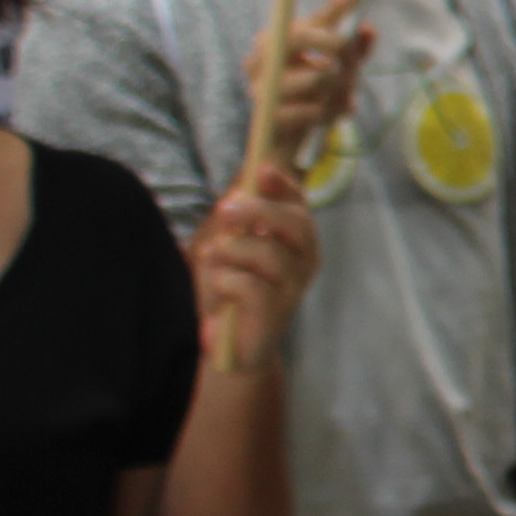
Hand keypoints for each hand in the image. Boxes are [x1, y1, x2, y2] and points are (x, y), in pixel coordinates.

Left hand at [191, 163, 316, 375]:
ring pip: (269, 254)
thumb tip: (234, 194)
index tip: (263, 169)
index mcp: (293, 240)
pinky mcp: (276, 313)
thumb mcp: (225, 248)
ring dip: (232, 251)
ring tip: (212, 258)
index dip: (284, 185)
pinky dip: (225, 281)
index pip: (299, 205)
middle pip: (296, 223)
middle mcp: (303, 261)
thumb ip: (232, 224)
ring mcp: (293, 287)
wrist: (226, 346)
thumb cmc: (226, 292)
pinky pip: (250, 286)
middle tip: (224, 209)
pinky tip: (218, 287)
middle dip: (259, 210)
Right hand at [260, 0, 370, 154]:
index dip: (334, 6)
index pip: (305, 15)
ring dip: (342, 86)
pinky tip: (331, 113)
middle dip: (339, 46)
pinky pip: (316, 109)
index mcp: (274, 39)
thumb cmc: (315, 86)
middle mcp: (259, 59)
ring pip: (318, 76)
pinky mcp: (270, 118)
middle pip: (300, 36)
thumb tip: (367, 27)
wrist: (290, 133)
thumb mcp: (339, 63)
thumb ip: (354, 44)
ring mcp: (260, 88)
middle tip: (356, 62)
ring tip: (346, 93)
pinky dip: (333, 112)